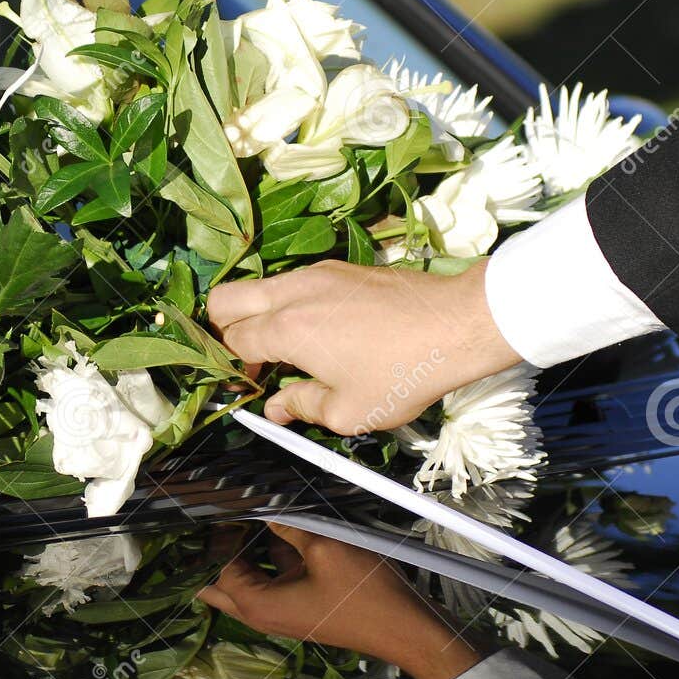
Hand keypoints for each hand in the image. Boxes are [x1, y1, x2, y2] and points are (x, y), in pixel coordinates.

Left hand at [197, 523, 482, 678]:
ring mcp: (283, 613)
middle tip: (226, 517)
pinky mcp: (301, 608)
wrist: (403, 627)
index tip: (226, 506)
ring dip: (248, 553)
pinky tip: (283, 528)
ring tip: (249, 516)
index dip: (221, 537)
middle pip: (223, 584)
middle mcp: (263, 615)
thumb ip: (289, 524)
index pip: (220, 568)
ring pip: (249, 582)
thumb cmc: (362, 591)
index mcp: (258, 605)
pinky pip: (274, 582)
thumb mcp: (324, 548)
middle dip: (221, 552)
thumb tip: (264, 505)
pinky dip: (272, 559)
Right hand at [207, 259, 518, 433]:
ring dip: (257, 315)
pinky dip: (287, 304)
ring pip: (259, 286)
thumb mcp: (348, 411)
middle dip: (223, 331)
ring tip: (283, 350)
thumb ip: (301, 407)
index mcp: (286, 329)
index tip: (248, 388)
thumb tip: (275, 408)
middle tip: (246, 362)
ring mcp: (317, 274)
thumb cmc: (402, 374)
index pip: (231, 341)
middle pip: (225, 299)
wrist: (455, 325)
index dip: (231, 369)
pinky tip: (315, 332)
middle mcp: (293, 292)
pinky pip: (293, 282)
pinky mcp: (340, 268)